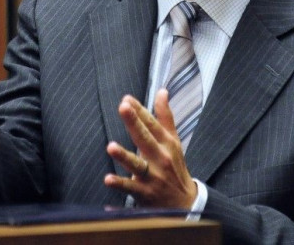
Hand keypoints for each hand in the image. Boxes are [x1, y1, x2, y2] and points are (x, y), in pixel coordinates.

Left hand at [104, 90, 196, 208]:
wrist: (185, 203)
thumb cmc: (175, 167)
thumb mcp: (173, 141)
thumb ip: (165, 116)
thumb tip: (162, 91)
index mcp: (167, 143)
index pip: (152, 124)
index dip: (139, 111)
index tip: (126, 99)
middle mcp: (161, 158)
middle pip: (146, 138)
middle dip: (134, 122)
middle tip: (123, 107)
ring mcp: (153, 176)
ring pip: (137, 164)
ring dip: (124, 156)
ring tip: (110, 146)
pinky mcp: (145, 193)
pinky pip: (130, 188)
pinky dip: (120, 184)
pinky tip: (108, 179)